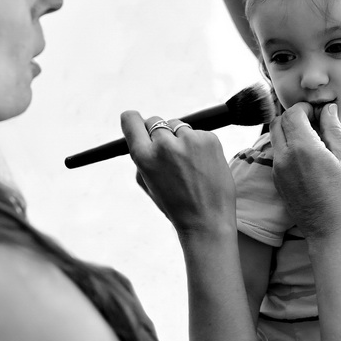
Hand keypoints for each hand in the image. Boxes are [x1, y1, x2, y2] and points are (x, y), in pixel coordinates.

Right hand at [120, 111, 235, 237]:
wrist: (207, 220)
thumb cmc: (175, 205)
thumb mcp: (148, 184)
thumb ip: (142, 158)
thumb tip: (145, 135)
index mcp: (144, 156)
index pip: (131, 120)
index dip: (133, 121)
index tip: (136, 123)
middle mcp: (165, 144)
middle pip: (155, 121)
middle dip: (159, 134)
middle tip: (169, 155)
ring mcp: (189, 140)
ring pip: (178, 126)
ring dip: (180, 139)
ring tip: (189, 165)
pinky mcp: (209, 139)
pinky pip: (198, 133)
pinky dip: (199, 145)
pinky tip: (203, 165)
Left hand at [269, 103, 340, 239]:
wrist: (330, 231)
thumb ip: (334, 129)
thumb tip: (328, 109)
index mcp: (303, 149)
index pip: (292, 114)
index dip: (305, 108)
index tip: (318, 113)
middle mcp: (284, 158)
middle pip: (277, 122)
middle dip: (293, 117)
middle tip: (313, 124)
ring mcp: (277, 170)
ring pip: (274, 138)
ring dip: (289, 131)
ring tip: (312, 141)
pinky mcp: (276, 181)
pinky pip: (277, 154)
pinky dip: (287, 147)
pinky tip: (307, 157)